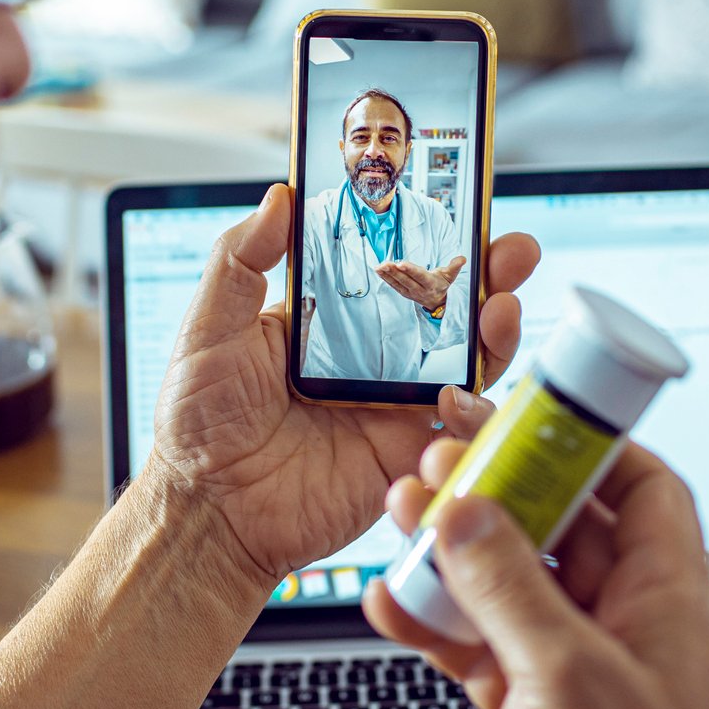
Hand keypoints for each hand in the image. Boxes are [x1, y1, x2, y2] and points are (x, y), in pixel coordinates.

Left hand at [145, 184, 537, 595]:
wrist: (208, 511)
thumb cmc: (197, 424)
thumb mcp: (209, 327)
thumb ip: (240, 260)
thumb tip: (277, 196)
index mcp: (331, 321)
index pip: (393, 266)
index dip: (432, 237)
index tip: (461, 207)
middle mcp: (372, 358)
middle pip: (446, 307)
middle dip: (487, 273)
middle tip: (510, 249)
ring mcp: (394, 406)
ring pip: (467, 361)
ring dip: (496, 329)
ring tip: (501, 304)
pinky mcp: (405, 454)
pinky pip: (458, 428)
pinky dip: (477, 404)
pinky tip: (465, 386)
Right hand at [365, 441, 708, 708]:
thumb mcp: (569, 671)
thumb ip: (510, 586)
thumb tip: (465, 512)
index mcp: (666, 596)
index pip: (641, 485)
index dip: (587, 441)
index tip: (526, 411)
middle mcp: (624, 621)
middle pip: (561, 524)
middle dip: (499, 489)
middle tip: (439, 456)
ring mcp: (574, 664)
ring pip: (509, 579)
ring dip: (455, 549)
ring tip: (400, 514)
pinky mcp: (531, 706)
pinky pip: (477, 641)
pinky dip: (435, 620)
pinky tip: (389, 600)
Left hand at [375, 254, 465, 311]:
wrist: (437, 302)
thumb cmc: (442, 285)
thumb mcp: (450, 276)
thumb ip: (455, 266)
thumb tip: (462, 258)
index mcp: (431, 284)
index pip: (419, 276)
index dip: (410, 270)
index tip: (401, 263)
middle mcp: (419, 289)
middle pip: (406, 280)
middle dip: (395, 272)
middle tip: (386, 263)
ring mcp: (410, 292)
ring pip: (398, 283)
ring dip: (387, 274)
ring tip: (379, 266)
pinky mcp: (404, 292)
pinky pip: (393, 285)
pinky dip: (385, 278)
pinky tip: (379, 270)